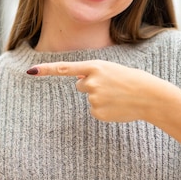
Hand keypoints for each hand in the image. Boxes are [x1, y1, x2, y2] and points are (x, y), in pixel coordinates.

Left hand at [28, 60, 169, 122]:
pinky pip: (95, 110)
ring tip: (118, 96)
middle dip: (92, 86)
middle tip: (112, 86)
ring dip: (101, 97)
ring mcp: (94, 99)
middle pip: (80, 85)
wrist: (150, 96)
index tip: (30, 72)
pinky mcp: (98, 113)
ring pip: (89, 98)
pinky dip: (105, 109)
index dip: (46, 70)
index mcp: (95, 66)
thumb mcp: (111, 69)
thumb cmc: (132, 80)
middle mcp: (91, 82)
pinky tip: (117, 106)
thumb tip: (78, 83)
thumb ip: (92, 73)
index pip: (65, 69)